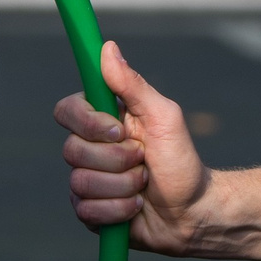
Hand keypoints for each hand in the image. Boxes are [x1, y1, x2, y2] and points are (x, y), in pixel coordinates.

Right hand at [55, 40, 217, 255]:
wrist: (194, 212)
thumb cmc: (182, 161)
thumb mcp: (164, 118)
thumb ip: (133, 85)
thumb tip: (108, 48)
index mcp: (102, 121)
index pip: (66, 110)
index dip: (88, 123)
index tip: (120, 131)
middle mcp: (89, 148)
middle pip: (72, 150)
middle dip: (117, 161)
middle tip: (143, 162)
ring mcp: (86, 180)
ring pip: (80, 183)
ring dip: (122, 187)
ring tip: (143, 187)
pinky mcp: (89, 210)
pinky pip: (85, 211)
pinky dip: (118, 210)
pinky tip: (135, 207)